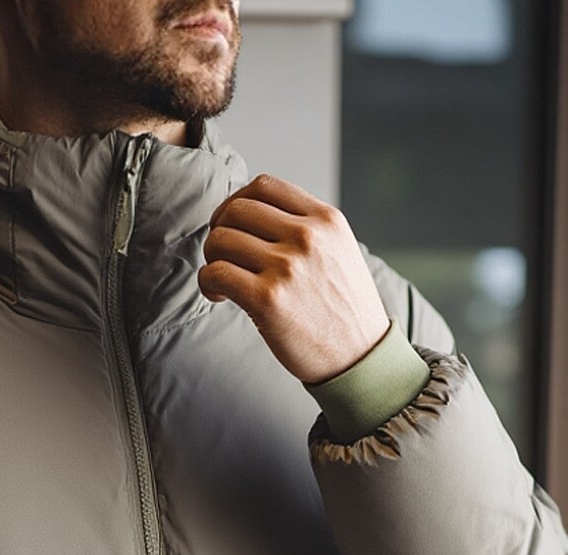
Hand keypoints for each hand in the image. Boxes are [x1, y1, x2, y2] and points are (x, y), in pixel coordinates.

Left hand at [199, 173, 390, 384]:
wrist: (360, 356)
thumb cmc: (344, 309)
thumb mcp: (339, 251)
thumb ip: (306, 227)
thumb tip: (255, 214)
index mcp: (325, 219)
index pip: (264, 185)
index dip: (236, 202)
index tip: (231, 225)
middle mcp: (307, 237)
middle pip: (236, 210)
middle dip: (219, 230)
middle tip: (223, 256)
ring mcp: (287, 267)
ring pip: (221, 240)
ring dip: (211, 258)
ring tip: (222, 279)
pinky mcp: (267, 300)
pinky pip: (215, 274)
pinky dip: (206, 283)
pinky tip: (218, 295)